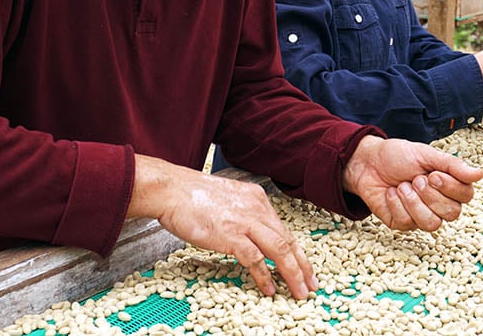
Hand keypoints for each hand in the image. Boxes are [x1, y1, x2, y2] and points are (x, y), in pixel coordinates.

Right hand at [128, 155, 316, 299]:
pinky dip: (265, 276)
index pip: (283, 229)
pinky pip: (256, 260)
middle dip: (303, 265)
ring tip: (299, 292)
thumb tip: (250, 233)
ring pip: (279, 250)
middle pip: (288, 240)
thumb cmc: (191, 196)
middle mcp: (256, 208)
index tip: (304, 266)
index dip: (296, 250)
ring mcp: (245, 221)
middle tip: (311, 284)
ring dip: (292, 274)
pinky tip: (269, 289)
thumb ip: (242, 214)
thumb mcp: (226, 199)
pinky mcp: (231, 235)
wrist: (171, 189)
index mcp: (256, 199)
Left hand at [342, 136, 482, 231]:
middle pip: (452, 214)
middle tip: (416, 179)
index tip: (433, 174)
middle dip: (431, 195)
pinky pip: (407, 223)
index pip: (466, 196)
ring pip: (432, 224)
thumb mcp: (426, 155)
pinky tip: (390, 192)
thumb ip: (452, 165)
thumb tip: (480, 174)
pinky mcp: (402, 223)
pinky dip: (396, 204)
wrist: (367, 162)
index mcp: (449, 185)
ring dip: (413, 202)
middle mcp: (439, 203)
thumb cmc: (398, 156)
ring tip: (402, 186)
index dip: (451, 188)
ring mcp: (421, 215)